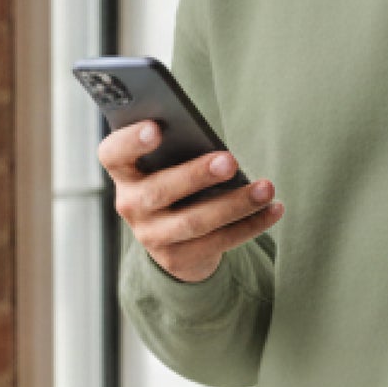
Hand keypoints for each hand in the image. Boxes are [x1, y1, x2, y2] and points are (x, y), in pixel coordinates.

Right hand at [101, 120, 283, 284]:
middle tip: (231, 161)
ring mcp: (152, 236)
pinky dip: (251, 224)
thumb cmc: (178, 180)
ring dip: (235, 204)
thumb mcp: (171, 164)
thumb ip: (182, 150)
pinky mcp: (177, 259)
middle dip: (197, 175)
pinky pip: (219, 242)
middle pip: (159, 191)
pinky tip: (274, 209)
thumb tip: (219, 148)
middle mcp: (130, 205)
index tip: (156, 127)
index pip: (113, 153)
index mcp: (125, 172)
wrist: (173, 239)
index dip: (131, 141)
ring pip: (194, 221)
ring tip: (267, 188)